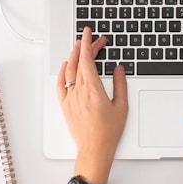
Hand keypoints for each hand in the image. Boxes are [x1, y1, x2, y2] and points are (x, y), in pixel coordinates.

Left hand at [56, 27, 128, 182]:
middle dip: (85, 47)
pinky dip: (62, 72)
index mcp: (93, 89)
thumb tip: (118, 69)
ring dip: (73, 56)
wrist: (94, 149)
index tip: (90, 34)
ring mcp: (70, 98)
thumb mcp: (122, 106)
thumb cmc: (108, 132)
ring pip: (69, 71)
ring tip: (79, 47)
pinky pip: (60, 85)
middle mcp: (79, 92)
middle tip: (92, 39)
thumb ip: (120, 84)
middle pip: (79, 62)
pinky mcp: (65, 106)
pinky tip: (66, 66)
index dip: (88, 44)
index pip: (87, 59)